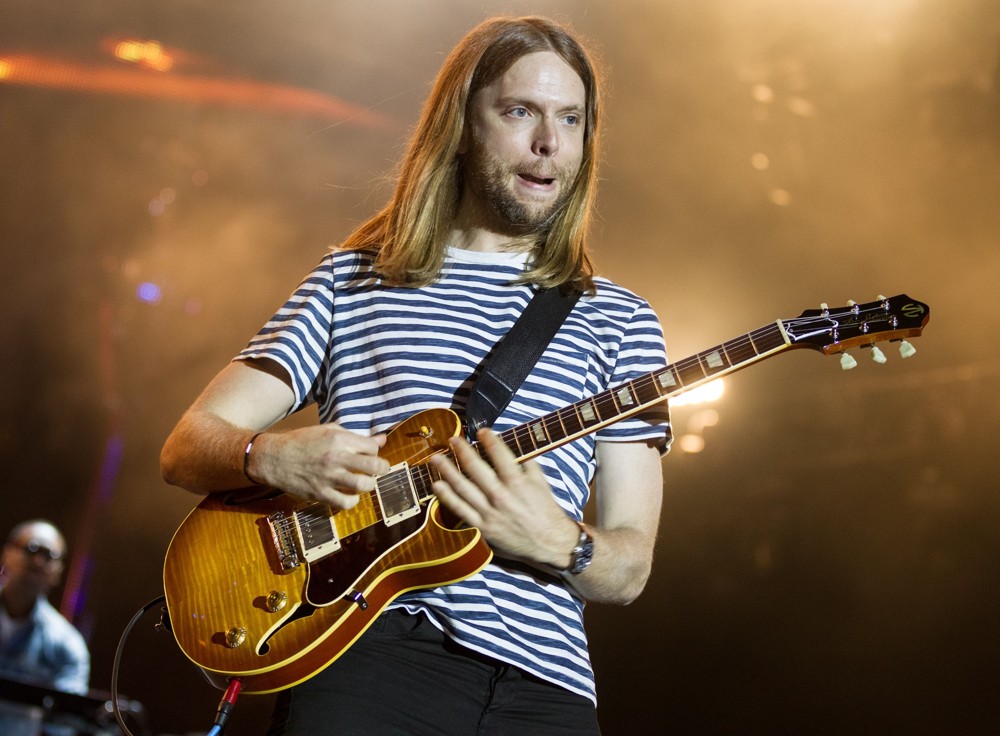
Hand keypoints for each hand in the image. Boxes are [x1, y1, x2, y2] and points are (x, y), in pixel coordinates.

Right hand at [255, 424, 389, 509]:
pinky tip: (350, 495)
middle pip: (374, 466)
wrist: (273, 458)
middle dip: (382, 468)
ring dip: (368, 484)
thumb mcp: (329, 430)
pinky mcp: (320, 494)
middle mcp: (336, 458)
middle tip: (378, 470)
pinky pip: (346, 503)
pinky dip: (353, 501)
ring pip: (364, 485)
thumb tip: (382, 439)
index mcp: (338, 439)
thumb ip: (355, 436)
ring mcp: (328, 477)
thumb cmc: (302, 441)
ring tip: (364, 482)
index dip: (374, 451)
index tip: (369, 454)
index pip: (372, 447)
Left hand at [429, 429, 578, 567]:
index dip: (489, 440)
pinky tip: (437, 485)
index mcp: (517, 482)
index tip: (482, 431)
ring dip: (447, 470)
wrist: (549, 542)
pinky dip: (447, 497)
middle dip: (462, 451)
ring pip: (463, 487)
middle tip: (453, 440)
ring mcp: (490, 512)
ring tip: (436, 458)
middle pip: (476, 468)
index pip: (499, 454)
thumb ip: (527, 462)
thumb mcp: (541, 481)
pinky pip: (461, 510)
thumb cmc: (545, 510)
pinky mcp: (483, 527)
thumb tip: (515, 445)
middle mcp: (501, 495)